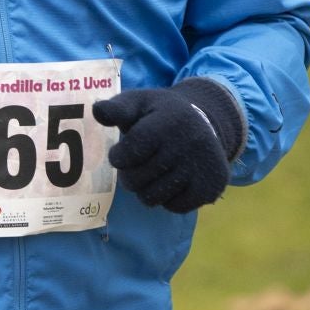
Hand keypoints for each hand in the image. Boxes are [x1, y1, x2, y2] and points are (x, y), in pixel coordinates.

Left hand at [91, 78, 243, 212]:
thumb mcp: (141, 102)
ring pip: (152, 197)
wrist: (206, 123)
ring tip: (154, 172)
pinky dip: (168, 198)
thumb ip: (118, 108)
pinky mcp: (211, 187)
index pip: (130, 151)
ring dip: (146, 189)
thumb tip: (98, 110)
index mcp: (170, 121)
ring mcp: (202, 168)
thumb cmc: (163, 114)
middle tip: (137, 164)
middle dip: (129, 175)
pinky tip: (174, 179)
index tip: (120, 153)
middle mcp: (189, 144)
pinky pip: (174, 207)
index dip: (119, 156)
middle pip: (136, 180)